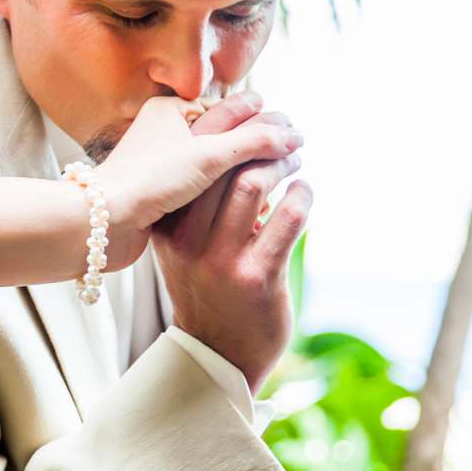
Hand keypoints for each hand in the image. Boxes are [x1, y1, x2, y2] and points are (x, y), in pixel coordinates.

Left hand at [92, 91, 301, 272]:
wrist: (101, 223)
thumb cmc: (150, 181)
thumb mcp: (210, 156)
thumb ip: (255, 142)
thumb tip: (295, 135)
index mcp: (171, 110)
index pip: (230, 109)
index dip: (263, 122)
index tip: (295, 133)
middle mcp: (164, 132)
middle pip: (223, 135)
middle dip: (255, 144)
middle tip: (294, 150)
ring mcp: (160, 163)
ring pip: (213, 163)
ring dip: (242, 171)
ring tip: (276, 179)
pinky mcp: (158, 192)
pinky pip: (201, 186)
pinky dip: (223, 192)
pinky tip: (246, 203)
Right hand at [147, 90, 310, 393]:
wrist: (219, 355)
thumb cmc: (208, 290)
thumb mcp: (185, 249)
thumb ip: (197, 207)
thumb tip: (232, 146)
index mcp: (166, 229)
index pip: (190, 162)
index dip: (224, 129)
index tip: (249, 115)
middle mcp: (187, 242)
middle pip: (220, 164)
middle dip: (258, 139)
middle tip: (282, 131)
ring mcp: (222, 261)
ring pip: (253, 183)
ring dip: (282, 163)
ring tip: (294, 159)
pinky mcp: (258, 277)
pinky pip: (288, 218)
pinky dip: (302, 195)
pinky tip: (304, 192)